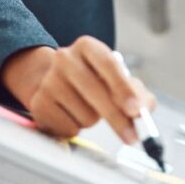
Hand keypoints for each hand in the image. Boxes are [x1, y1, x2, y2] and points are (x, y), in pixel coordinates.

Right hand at [1, 38, 155, 140]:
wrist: (53, 81)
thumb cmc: (93, 79)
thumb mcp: (116, 78)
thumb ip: (136, 92)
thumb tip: (145, 108)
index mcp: (87, 46)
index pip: (108, 64)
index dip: (123, 88)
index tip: (136, 111)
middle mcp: (64, 58)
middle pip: (96, 92)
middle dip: (118, 118)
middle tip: (132, 137)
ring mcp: (49, 81)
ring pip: (85, 114)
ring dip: (94, 120)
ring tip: (88, 109)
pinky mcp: (39, 104)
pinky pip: (69, 128)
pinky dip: (77, 128)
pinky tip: (73, 115)